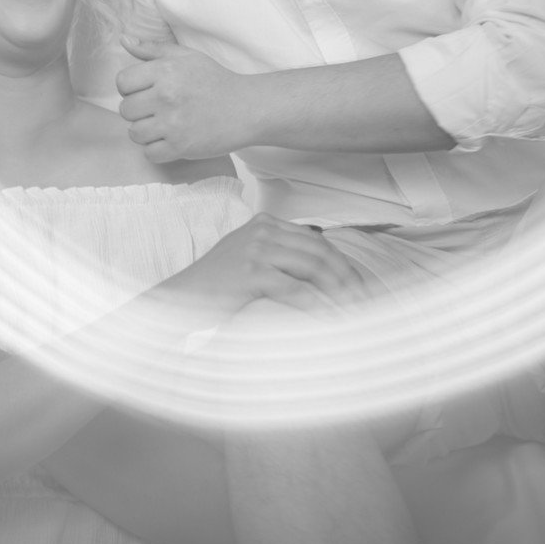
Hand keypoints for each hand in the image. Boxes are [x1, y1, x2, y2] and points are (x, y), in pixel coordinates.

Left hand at [117, 33, 257, 162]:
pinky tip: (170, 139)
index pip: (122, 82)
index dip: (130, 88)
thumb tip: (124, 40)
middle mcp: (166, 96)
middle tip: (157, 109)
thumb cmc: (215, 81)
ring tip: (163, 125)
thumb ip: (153, 49)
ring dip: (145, 132)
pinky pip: (149, 153)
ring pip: (134, 133)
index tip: (145, 91)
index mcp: (165, 70)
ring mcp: (173, 123)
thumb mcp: (187, 56)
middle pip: (126, 110)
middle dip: (138, 110)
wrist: (247, 108)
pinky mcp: (181, 147)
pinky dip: (157, 149)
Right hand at [160, 214, 368, 322]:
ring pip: (314, 268)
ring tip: (355, 313)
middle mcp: (262, 229)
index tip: (360, 287)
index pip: (317, 240)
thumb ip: (278, 254)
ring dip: (340, 292)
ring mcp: (256, 248)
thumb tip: (319, 267)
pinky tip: (331, 321)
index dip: (343, 264)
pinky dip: (319, 307)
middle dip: (348, 278)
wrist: (178, 299)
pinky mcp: (251, 272)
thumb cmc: (215, 286)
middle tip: (365, 302)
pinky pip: (297, 291)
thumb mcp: (248, 258)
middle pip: (320, 252)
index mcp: (265, 222)